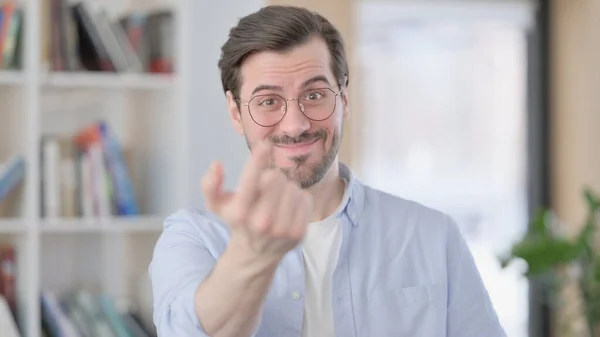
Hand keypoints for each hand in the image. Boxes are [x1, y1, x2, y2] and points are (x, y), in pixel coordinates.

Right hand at [201, 141, 312, 260]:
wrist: (255, 255)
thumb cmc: (237, 221)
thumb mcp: (217, 205)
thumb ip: (210, 185)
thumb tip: (216, 164)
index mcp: (240, 213)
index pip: (251, 180)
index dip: (258, 159)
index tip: (264, 144)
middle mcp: (261, 222)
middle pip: (275, 177)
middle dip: (271, 176)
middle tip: (266, 186)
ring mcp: (282, 229)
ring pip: (292, 187)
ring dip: (285, 188)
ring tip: (276, 199)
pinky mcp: (299, 233)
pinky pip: (305, 198)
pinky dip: (298, 198)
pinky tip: (288, 207)